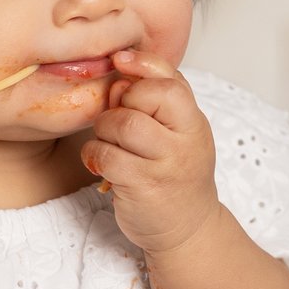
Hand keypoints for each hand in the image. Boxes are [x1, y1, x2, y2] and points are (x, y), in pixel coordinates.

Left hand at [84, 51, 219, 256]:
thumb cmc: (175, 174)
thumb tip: (118, 79)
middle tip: (117, 122)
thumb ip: (154, 103)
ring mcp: (167, 165)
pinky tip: (100, 162)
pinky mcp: (144, 188)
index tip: (119, 60)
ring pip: (123, 124)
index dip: (143, 65)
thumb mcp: (178, 134)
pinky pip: (106, 156)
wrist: (188, 228)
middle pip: (145, 98)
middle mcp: (186, 141)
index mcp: (194, 122)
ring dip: (104, 130)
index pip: (172, 81)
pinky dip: (94, 155)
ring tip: (109, 143)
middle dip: (119, 104)